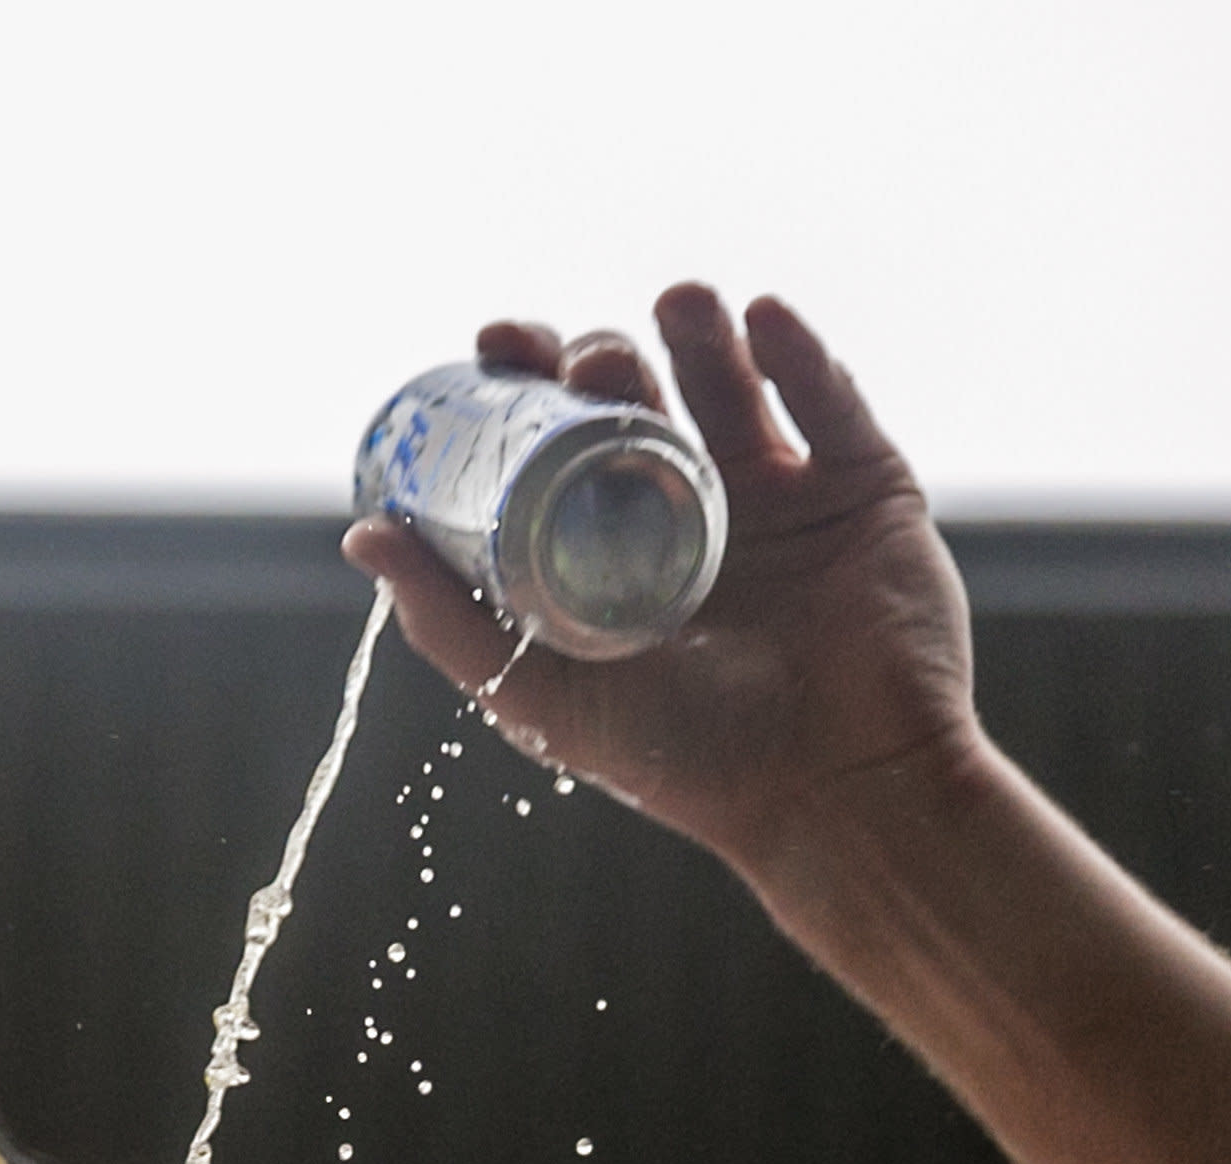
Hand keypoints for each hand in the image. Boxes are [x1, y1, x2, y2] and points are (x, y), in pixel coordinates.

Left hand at [344, 287, 976, 874]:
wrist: (830, 791)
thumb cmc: (683, 761)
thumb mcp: (540, 694)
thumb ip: (450, 623)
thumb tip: (363, 532)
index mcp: (616, 556)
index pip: (564, 444)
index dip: (531, 386)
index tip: (499, 344)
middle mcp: (695, 519)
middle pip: (643, 403)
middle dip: (605, 359)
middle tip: (582, 355)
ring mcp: (785, 501)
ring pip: (732, 385)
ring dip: (698, 332)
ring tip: (674, 306)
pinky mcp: (867, 492)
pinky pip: (832, 402)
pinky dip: (798, 351)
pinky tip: (762, 318)